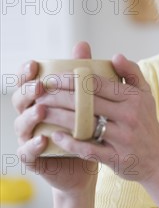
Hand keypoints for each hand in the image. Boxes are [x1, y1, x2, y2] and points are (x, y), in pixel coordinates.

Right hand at [12, 42, 97, 194]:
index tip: (34, 64)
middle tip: (40, 86)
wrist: (89, 162)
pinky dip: (33, 145)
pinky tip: (43, 140)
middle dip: (27, 91)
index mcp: (41, 99)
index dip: (26, 73)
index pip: (28, 82)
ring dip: (29, 116)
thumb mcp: (88, 101)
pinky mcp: (33, 158)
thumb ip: (82, 75)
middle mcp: (31, 116)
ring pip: (21, 124)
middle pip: (20, 99)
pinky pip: (28, 151)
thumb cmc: (87, 128)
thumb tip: (82, 44)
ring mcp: (29, 137)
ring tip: (42, 110)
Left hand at [32, 51, 158, 183]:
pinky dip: (70, 142)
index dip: (70, 79)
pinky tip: (54, 136)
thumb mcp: (146, 95)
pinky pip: (88, 149)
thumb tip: (115, 55)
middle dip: (58, 96)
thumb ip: (132, 73)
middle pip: (85, 102)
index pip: (95, 84)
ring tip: (40, 112)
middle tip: (40, 94)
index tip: (52, 78)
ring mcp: (122, 138)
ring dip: (58, 117)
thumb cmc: (147, 124)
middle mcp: (128, 116)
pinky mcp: (116, 158)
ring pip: (84, 124)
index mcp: (132, 98)